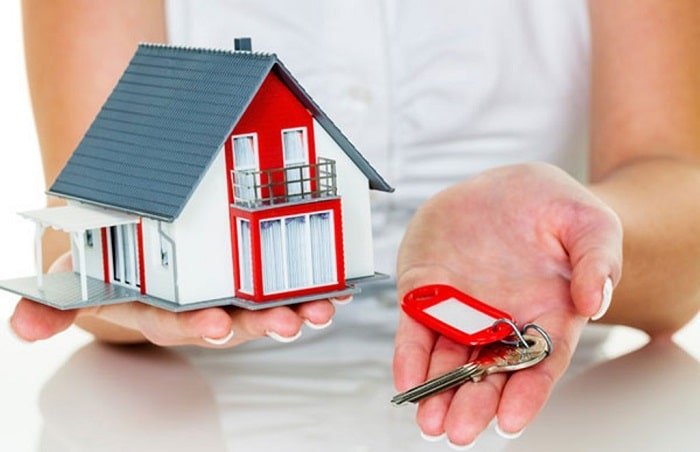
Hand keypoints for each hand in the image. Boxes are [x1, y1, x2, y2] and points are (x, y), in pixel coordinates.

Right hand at [10, 252, 344, 346]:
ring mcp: (229, 292)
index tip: (217, 325)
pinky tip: (334, 286)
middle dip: (260, 324)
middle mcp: (198, 305)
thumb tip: (24, 330)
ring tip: (321, 308)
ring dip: (295, 309)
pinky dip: (310, 285)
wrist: (136, 238)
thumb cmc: (108, 256)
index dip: (194, 326)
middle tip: (288, 321)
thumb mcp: (75, 274)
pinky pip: (284, 283)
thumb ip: (55, 300)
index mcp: (157, 307)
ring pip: (264, 307)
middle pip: (232, 321)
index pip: (174, 323)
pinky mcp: (253, 275)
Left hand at [393, 163, 621, 445]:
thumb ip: (598, 262)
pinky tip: (406, 380)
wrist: (509, 184)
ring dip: (436, 391)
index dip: (526, 395)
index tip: (510, 421)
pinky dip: (409, 354)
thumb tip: (593, 302)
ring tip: (429, 421)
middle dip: (472, 403)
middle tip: (459, 430)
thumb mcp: (591, 225)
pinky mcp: (426, 287)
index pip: (537, 365)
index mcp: (545, 315)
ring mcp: (461, 306)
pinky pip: (415, 325)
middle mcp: (500, 319)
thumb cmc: (555, 208)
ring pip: (447, 357)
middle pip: (488, 371)